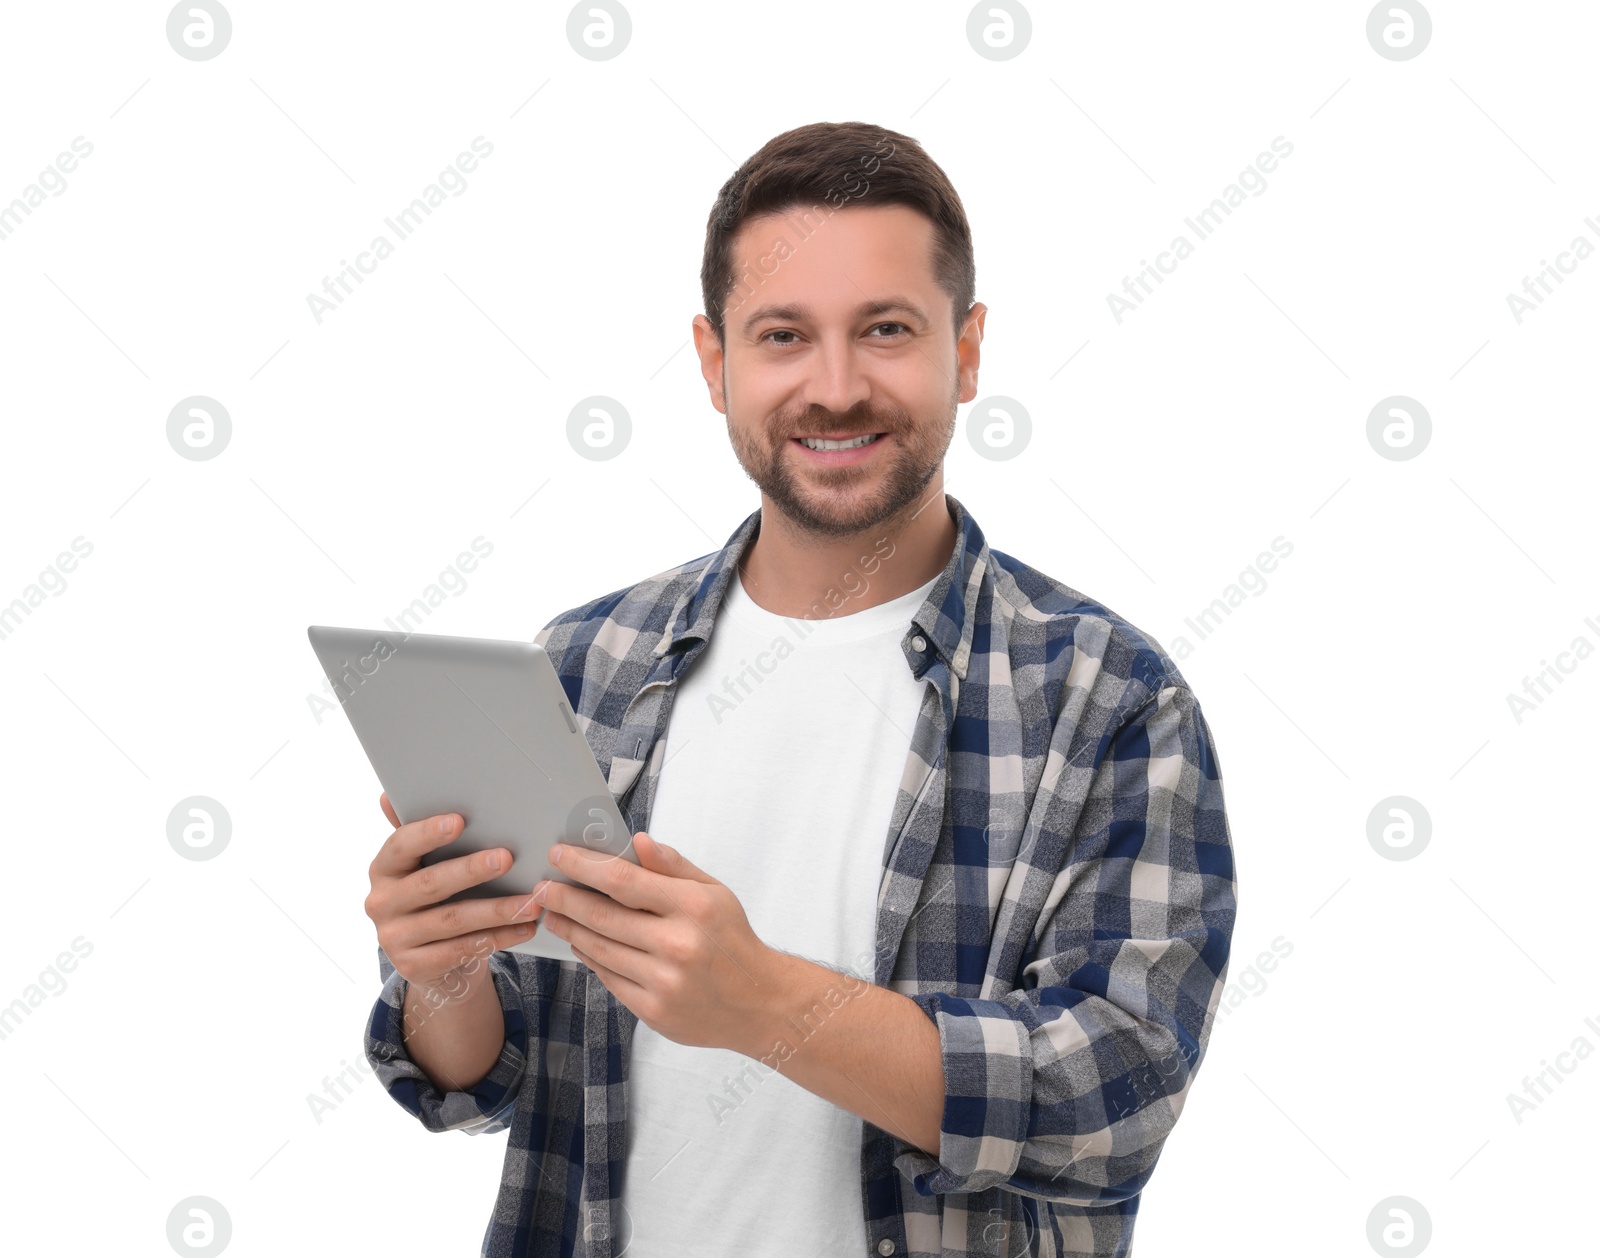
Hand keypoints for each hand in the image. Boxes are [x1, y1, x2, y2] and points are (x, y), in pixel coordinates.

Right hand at [363, 791, 545, 994]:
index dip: (428, 832)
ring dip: (497, 909)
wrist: (430, 960)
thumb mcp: (424, 867)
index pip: (400, 846)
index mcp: (382, 869)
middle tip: (506, 857)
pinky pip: (463, 949)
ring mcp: (394, 939)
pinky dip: (499, 937)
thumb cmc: (435, 898)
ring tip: (532, 901)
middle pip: (430, 884)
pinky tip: (525, 927)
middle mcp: (381, 903)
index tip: (460, 820)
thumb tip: (389, 794)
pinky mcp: (414, 966)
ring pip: (454, 920)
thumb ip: (418, 835)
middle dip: (470, 870)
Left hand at [536, 831, 778, 1053]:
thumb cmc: (733, 940)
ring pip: (599, 949)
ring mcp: (663, 981)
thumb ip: (673, 866)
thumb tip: (637, 841)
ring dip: (570, 929)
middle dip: (564, 898)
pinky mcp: (653, 1010)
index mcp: (693, 907)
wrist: (759, 1003)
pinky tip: (581, 943)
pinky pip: (608, 978)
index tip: (560, 856)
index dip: (585, 866)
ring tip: (553, 914)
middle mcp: (676, 944)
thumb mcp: (715, 892)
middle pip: (602, 915)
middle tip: (541, 888)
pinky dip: (590, 958)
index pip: (624, 879)